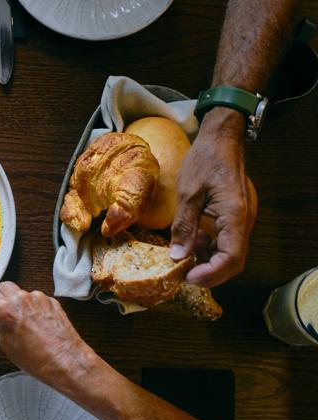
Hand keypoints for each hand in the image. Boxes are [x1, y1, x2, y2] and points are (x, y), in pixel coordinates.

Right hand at [0, 267, 102, 394]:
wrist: (66, 362)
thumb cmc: (37, 359)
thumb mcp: (7, 345)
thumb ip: (0, 323)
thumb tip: (0, 315)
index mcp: (4, 311)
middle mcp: (20, 300)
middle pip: (5, 287)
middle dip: (3, 298)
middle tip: (8, 316)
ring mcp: (38, 298)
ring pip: (22, 294)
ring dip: (22, 305)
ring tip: (30, 327)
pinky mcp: (52, 301)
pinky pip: (37, 300)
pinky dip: (36, 309)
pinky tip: (41, 326)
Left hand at [170, 111, 254, 286]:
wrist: (221, 141)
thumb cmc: (205, 161)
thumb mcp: (187, 193)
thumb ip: (184, 226)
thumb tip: (177, 256)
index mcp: (235, 216)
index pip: (231, 257)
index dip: (211, 273)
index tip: (188, 278)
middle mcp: (242, 222)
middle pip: (232, 261)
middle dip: (209, 273)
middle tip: (182, 276)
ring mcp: (239, 221)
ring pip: (228, 253)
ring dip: (206, 261)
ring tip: (181, 260)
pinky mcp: (232, 218)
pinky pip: (223, 241)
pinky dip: (207, 247)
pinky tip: (188, 244)